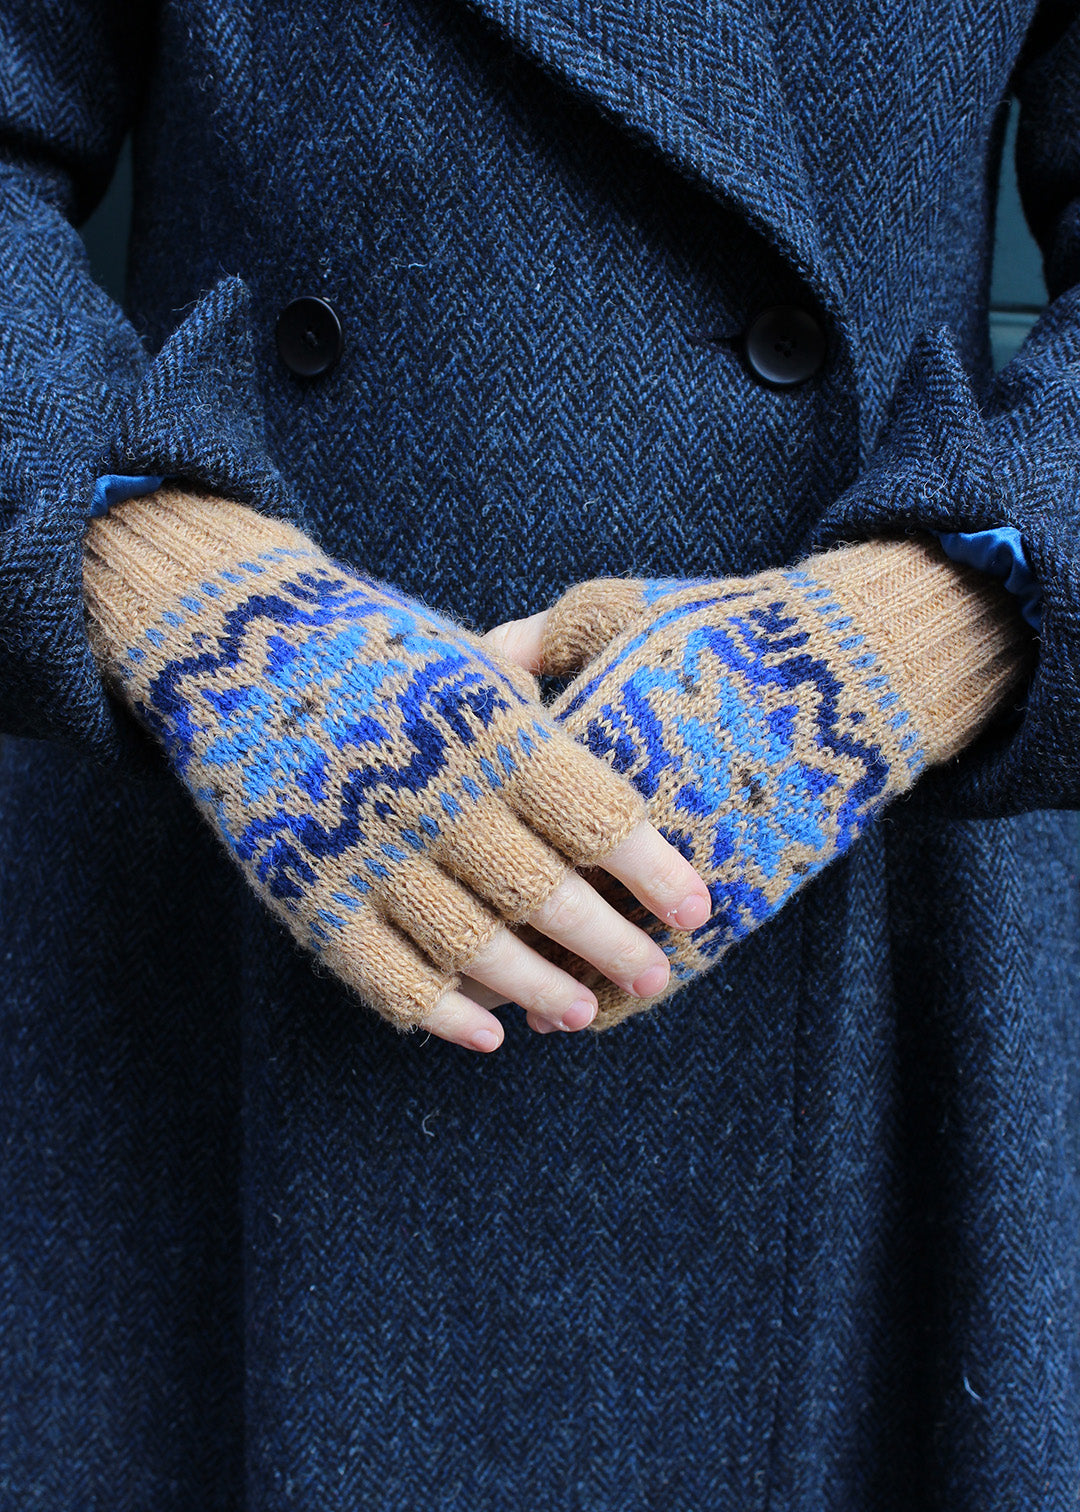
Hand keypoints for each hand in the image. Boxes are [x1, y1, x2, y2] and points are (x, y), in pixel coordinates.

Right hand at [83, 488, 711, 1053]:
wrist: (235, 645)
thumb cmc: (377, 650)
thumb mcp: (467, 654)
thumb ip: (545, 713)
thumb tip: (627, 755)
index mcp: (483, 728)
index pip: (592, 813)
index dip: (652, 870)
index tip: (698, 910)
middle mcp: (433, 795)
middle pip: (545, 892)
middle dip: (611, 943)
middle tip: (655, 977)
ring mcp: (367, 850)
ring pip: (473, 945)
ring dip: (538, 988)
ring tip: (585, 1012)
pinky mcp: (308, 892)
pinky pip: (387, 974)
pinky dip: (442, 1013)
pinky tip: (487, 1034)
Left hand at [486, 540, 1026, 1029]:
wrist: (846, 666)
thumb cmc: (718, 627)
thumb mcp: (610, 611)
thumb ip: (531, 643)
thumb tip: (468, 666)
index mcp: (578, 742)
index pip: (493, 820)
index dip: (450, 858)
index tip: (415, 877)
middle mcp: (622, 816)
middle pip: (532, 899)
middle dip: (482, 938)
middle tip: (441, 959)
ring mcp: (681, 866)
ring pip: (594, 951)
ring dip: (548, 987)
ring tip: (509, 1009)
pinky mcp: (738, 895)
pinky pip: (662, 967)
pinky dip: (620, 1001)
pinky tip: (586, 1014)